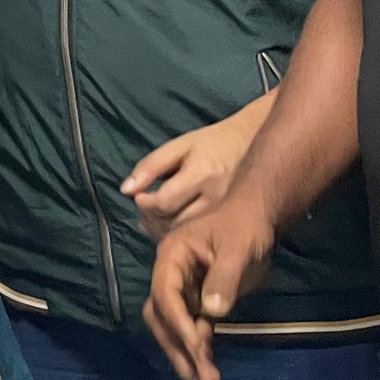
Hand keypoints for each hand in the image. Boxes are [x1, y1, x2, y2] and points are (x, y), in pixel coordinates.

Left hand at [121, 111, 255, 237]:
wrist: (253, 143)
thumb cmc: (212, 143)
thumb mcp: (179, 146)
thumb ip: (151, 166)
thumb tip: (126, 190)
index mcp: (201, 174)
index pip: (164, 202)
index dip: (144, 204)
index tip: (139, 197)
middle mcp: (216, 197)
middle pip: (175, 223)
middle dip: (152, 221)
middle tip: (143, 213)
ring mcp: (227, 212)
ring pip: (189, 235)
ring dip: (164, 231)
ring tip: (155, 219)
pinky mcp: (233, 221)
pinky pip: (201, 237)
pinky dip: (182, 235)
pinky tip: (173, 225)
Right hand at [142, 193, 277, 379]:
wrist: (257, 216)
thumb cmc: (245, 226)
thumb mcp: (238, 248)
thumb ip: (224, 278)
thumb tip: (212, 312)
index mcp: (171, 257)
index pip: (166, 295)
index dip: (178, 323)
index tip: (196, 348)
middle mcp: (169, 274)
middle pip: (162, 316)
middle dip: (178, 347)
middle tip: (197, 377)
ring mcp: (182, 289)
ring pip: (173, 325)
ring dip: (186, 353)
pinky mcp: (197, 299)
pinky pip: (190, 327)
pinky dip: (197, 347)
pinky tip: (208, 366)